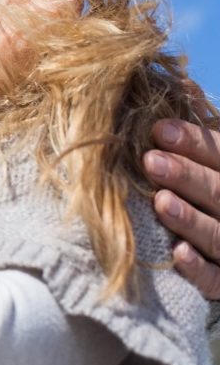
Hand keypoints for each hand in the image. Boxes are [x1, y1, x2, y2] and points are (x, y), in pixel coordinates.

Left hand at [144, 88, 219, 297]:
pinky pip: (219, 283)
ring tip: (162, 203)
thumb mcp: (216, 154)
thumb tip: (182, 81)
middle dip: (189, 177)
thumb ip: (203, 127)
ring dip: (193, 221)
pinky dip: (201, 270)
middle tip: (151, 161)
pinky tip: (178, 254)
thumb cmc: (213, 185)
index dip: (194, 143)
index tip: (157, 129)